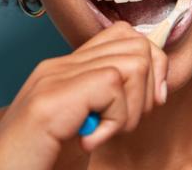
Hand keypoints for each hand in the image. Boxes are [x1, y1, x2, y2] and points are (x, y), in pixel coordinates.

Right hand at [0, 21, 168, 169]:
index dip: (150, 67)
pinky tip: (89, 141)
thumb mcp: (81, 129)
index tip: (144, 107)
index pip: (123, 36)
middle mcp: (58, 67)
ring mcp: (53, 79)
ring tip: (104, 132)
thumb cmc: (38, 164)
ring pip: (131, 62)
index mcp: (64, 71)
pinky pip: (113, 86)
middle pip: (134, 43)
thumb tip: (153, 88)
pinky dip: (115, 120)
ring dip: (132, 107)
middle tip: (122, 123)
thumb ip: (102, 103)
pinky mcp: (52, 99)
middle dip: (148, 87)